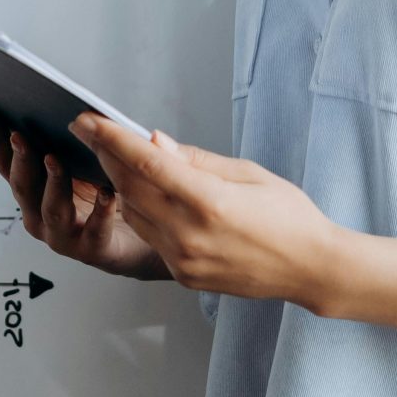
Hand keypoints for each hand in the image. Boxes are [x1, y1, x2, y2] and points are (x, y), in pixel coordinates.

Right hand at [0, 107, 171, 281]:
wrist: (141, 236)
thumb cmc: (108, 195)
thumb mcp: (88, 161)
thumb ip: (79, 138)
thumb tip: (76, 107)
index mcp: (34, 190)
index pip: (7, 164)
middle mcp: (41, 214)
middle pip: (23, 186)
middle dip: (20, 159)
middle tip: (19, 136)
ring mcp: (63, 235)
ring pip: (52, 210)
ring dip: (53, 183)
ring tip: (55, 160)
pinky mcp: (93, 249)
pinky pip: (95, 231)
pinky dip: (100, 212)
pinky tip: (108, 194)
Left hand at [75, 114, 349, 307]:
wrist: (310, 268)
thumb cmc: (288, 215)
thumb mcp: (248, 173)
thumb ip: (194, 159)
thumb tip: (154, 142)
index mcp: (209, 201)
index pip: (145, 163)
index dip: (110, 138)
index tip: (87, 120)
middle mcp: (190, 234)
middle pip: (129, 188)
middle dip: (106, 157)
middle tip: (93, 134)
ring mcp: (184, 260)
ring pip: (133, 214)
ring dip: (123, 186)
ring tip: (121, 161)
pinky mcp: (183, 276)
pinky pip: (150, 238)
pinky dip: (143, 213)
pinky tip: (151, 197)